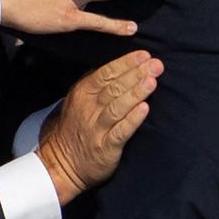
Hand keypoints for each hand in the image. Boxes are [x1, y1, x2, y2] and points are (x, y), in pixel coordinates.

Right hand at [37, 50, 163, 205]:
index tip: (144, 55)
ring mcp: (96, 128)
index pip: (106, 73)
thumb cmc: (77, 126)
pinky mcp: (105, 147)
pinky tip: (145, 109)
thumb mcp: (79, 100)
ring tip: (152, 81)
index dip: (125, 63)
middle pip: (114, 87)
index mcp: (83, 93)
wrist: (62, 163)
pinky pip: (120, 131)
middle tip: (156, 64)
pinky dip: (133, 119)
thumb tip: (121, 63)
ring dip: (136, 93)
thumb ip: (96, 82)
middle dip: (136, 74)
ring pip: (117, 107)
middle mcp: (88, 108)